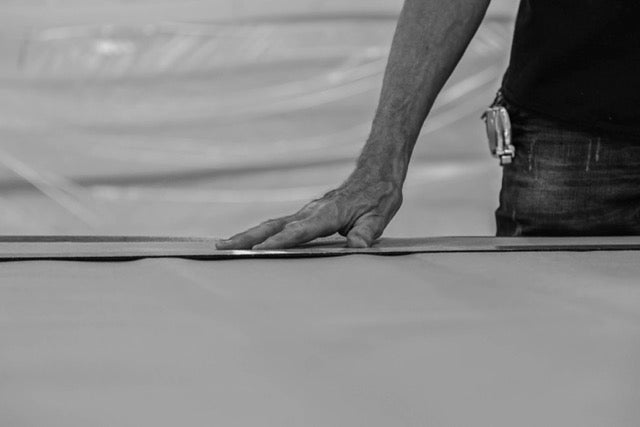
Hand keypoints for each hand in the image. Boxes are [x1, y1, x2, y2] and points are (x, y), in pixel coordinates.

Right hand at [215, 173, 402, 249]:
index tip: (260, 252)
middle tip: (222, 247)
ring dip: (247, 236)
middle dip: (248, 238)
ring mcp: (305, 212)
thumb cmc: (379, 195)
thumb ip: (366, 233)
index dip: (280, 242)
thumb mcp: (380, 215)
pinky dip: (260, 233)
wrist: (375, 172)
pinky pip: (278, 224)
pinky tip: (248, 242)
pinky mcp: (305, 214)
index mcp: (328, 214)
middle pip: (273, 226)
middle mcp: (311, 211)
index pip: (299, 231)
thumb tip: (356, 248)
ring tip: (223, 246)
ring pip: (271, 224)